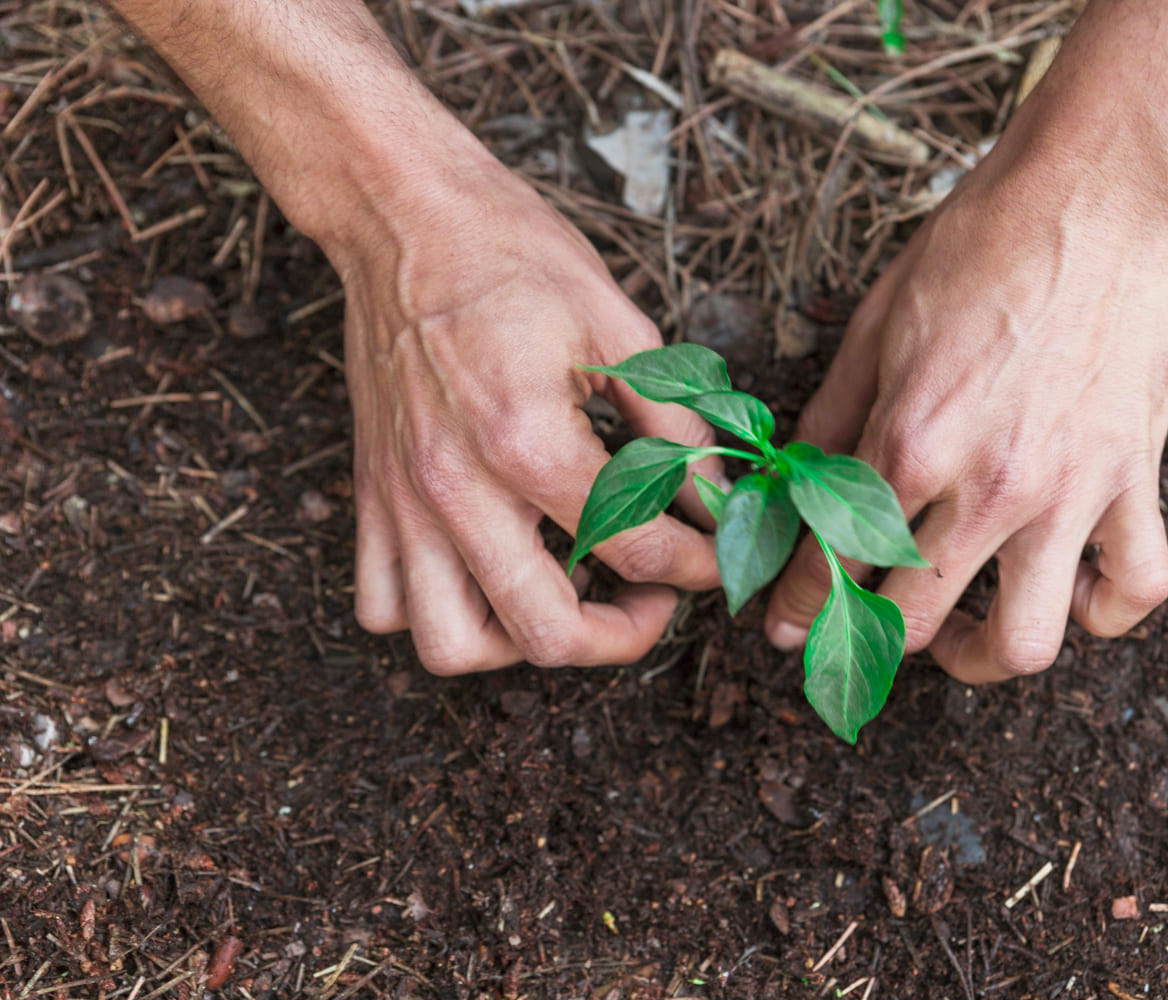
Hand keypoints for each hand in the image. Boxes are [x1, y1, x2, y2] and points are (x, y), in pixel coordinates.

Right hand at [337, 153, 720, 673]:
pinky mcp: (371, 496)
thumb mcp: (618, 325)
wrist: (401, 212)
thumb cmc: (509, 253)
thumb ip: (675, 424)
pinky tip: (491, 572)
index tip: (718, 558)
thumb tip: (718, 495)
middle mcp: (457, 488)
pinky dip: (439, 615)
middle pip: (548, 632)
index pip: (636, 547)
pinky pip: (385, 605)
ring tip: (568, 595)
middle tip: (656, 597)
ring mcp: (403, 501)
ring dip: (521, 642)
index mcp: (527, 440)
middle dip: (625, 636)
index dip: (699, 565)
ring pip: (451, 644)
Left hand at [763, 145, 1167, 683]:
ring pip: (1027, 640)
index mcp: (911, 441)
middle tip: (862, 630)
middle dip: (871, 643)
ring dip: (980, 658)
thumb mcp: (877, 327)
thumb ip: (830, 419)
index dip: (798, 610)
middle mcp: (989, 484)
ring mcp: (1070, 490)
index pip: (835, 562)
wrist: (1093, 195)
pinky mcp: (1135, 478)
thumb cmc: (977, 247)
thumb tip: (789, 486)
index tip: (784, 629)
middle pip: (916, 621)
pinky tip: (1067, 591)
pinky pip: (1135, 588)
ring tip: (963, 634)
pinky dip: (1102, 611)